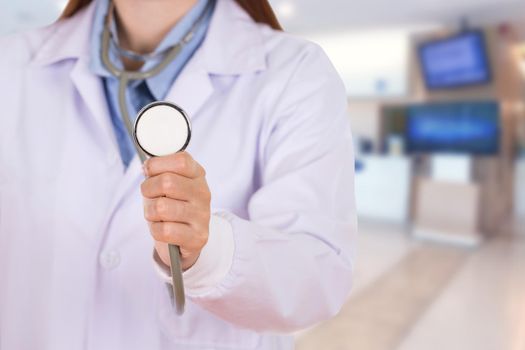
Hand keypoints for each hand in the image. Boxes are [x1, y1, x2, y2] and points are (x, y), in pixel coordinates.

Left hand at [141, 152, 210, 270]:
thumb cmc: (170, 205)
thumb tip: (146, 167)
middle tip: (151, 196)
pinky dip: (156, 231)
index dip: (157, 164)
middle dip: (148, 189)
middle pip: (167, 182)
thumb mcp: (165, 183)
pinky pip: (164, 231)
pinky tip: (163, 230)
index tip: (149, 172)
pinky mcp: (198, 237)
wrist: (183, 238)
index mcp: (197, 174)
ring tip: (157, 215)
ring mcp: (202, 215)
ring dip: (150, 213)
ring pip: (161, 208)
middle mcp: (203, 193)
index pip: (181, 161)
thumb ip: (158, 171)